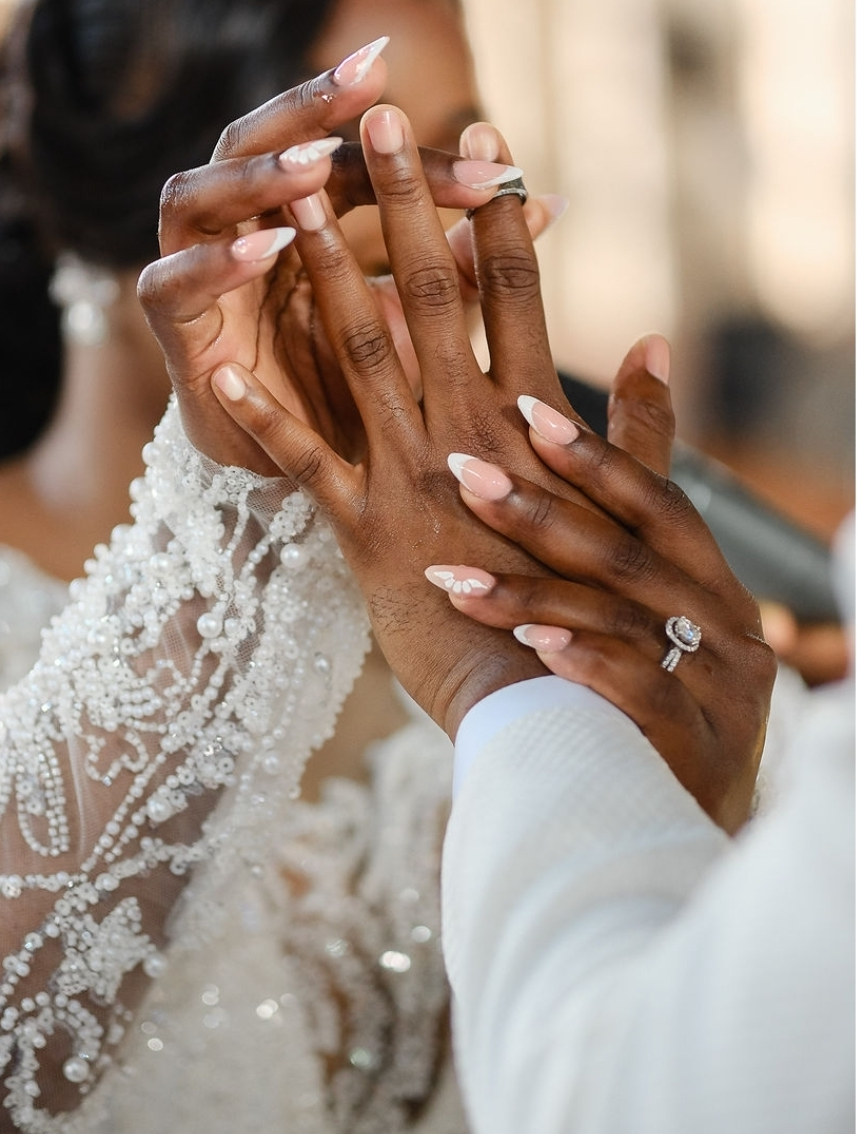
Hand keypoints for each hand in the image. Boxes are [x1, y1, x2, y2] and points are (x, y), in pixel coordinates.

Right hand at [138, 38, 562, 472]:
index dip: (412, 159)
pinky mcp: (172, 330)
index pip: (347, 164)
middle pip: (256, 142)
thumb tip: (543, 203)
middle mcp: (239, 227)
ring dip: (255, 179)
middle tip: (373, 85)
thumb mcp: (414, 329)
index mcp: (298, 216)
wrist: (300, 473)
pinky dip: (213, 266)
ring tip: (315, 167)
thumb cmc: (356, 390)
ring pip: (198, 197)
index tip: (485, 150)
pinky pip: (172, 286)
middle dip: (308, 110)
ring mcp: (196, 272)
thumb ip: (462, 269)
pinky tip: (265, 250)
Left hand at [205, 105, 591, 733]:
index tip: (482, 140)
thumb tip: (649, 342)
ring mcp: (410, 476)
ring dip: (320, 269)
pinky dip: (263, 414)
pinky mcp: (363, 532)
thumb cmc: (592, 604)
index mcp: (530, 421)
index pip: (515, 293)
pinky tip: (220, 363)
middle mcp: (467, 431)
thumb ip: (639, 426)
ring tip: (288, 198)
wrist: (546, 694)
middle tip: (376, 121)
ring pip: (359, 352)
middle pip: (430, 295)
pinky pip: (304, 463)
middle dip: (401, 201)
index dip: (496, 213)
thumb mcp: (632, 509)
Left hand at [424, 347, 775, 832]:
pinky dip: (584, 663)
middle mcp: (724, 624)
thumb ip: (635, 489)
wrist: (669, 822)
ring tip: (450, 577)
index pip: (655, 501)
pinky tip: (528, 647)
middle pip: (629, 553)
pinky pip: (640, 694)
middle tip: (457, 472)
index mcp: (708, 582)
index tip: (522, 409)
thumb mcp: (650, 602)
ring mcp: (719, 687)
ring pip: (624, 621)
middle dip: (539, 512)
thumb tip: (647, 344)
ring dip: (532, 593)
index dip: (592, 457)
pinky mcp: (697, 746)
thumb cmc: (644, 695)